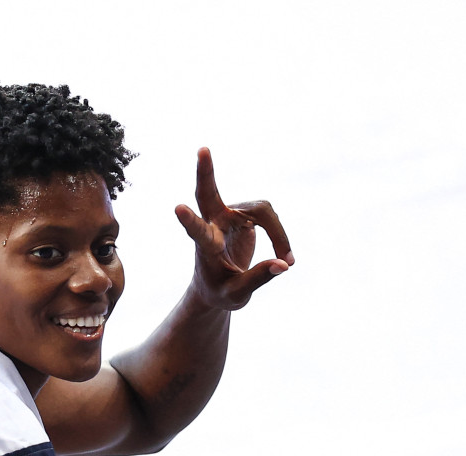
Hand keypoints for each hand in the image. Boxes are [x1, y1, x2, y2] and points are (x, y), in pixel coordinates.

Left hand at [175, 147, 293, 309]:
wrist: (216, 288)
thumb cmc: (221, 292)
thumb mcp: (237, 295)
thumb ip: (258, 279)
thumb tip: (283, 264)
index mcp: (205, 247)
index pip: (197, 232)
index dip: (189, 221)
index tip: (177, 209)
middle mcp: (214, 226)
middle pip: (207, 193)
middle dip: (206, 172)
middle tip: (202, 149)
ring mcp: (227, 217)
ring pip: (261, 210)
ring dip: (278, 233)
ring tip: (288, 261)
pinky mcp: (243, 215)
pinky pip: (268, 216)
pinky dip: (279, 234)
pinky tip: (284, 254)